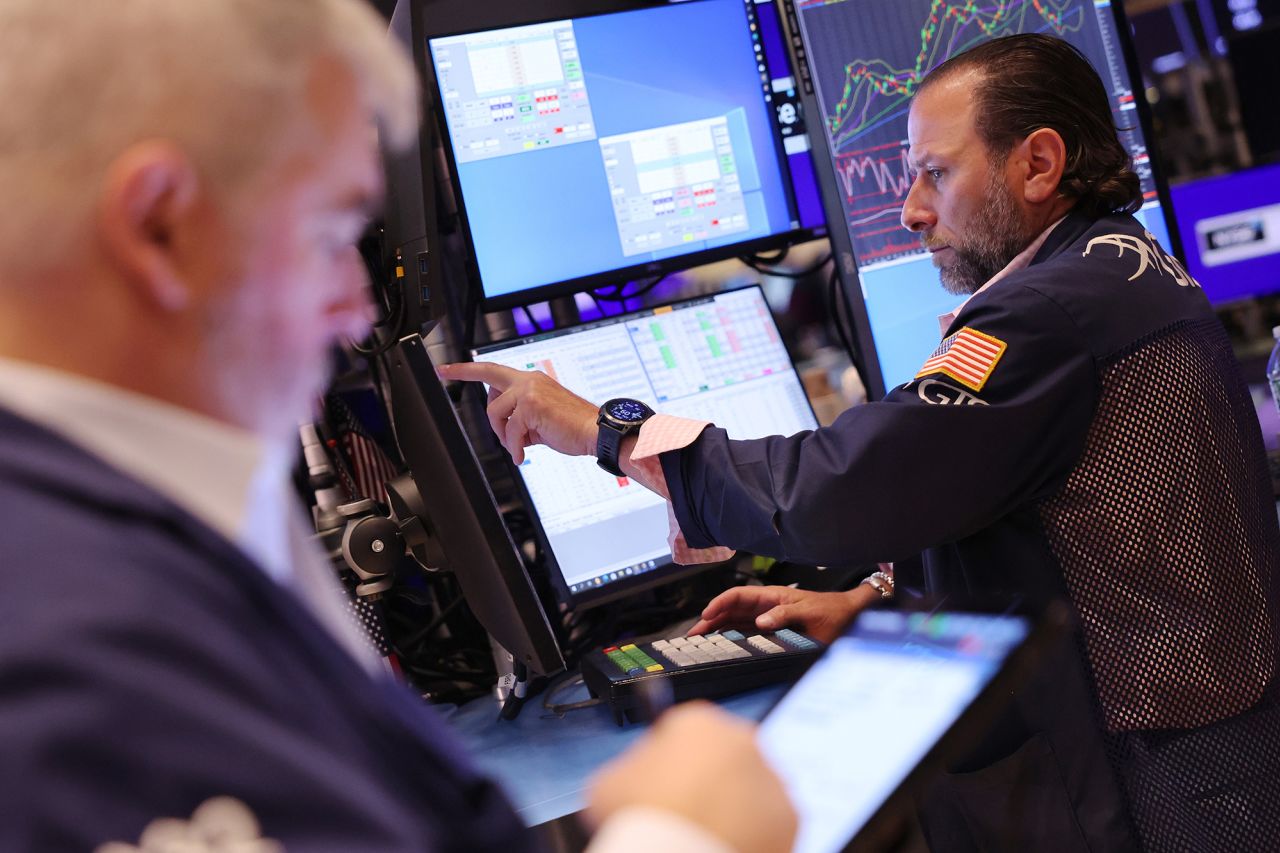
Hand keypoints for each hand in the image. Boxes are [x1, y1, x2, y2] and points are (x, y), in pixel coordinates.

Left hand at [437, 361, 597, 463]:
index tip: (446, 369)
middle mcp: (529, 379)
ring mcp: (529, 390)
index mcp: (531, 380)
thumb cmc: (572, 428)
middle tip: (464, 395)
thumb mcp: (540, 420)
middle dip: (477, 394)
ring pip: (496, 414)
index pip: (493, 371)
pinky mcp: (531, 405)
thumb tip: (505, 430)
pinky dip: (515, 447)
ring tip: (520, 446)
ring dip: (505, 435)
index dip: (466, 370)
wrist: (595, 432)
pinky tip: (522, 454)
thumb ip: (520, 417)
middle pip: (489, 388)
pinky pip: (510, 431)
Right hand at [587, 702, 795, 852]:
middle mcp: (742, 741)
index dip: (668, 758)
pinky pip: (767, 821)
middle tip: (683, 813)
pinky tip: (721, 844)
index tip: (661, 781)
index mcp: (698, 722)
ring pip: (748, 788)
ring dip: (732, 806)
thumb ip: (630, 769)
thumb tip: (636, 780)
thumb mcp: (609, 782)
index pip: (683, 731)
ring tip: (702, 834)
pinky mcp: (790, 817)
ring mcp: (770, 779)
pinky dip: (750, 833)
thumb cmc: (643, 820)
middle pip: (722, 757)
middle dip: (706, 780)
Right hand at [688, 584, 878, 643]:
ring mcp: (767, 619)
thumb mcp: (810, 612)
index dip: (719, 604)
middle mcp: (765, 606)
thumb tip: (760, 622)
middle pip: (730, 610)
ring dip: (716, 630)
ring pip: (734, 622)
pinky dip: (730, 638)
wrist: (850, 616)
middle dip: (709, 619)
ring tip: (699, 642)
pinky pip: (745, 633)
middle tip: (693, 635)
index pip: (737, 596)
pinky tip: (720, 646)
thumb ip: (785, 615)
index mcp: (771, 596)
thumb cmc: (831, 610)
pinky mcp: (771, 632)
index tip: (706, 615)